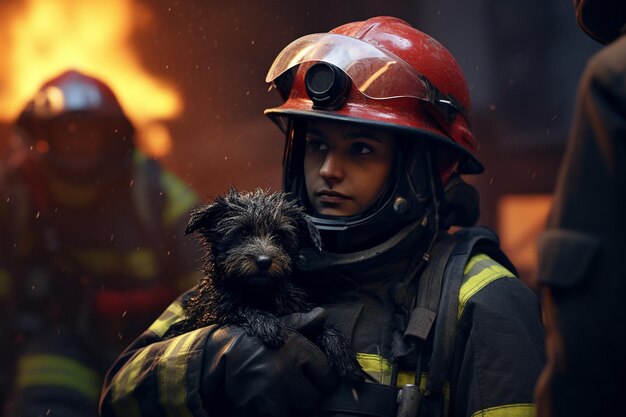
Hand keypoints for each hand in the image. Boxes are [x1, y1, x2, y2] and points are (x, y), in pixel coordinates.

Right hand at [201, 308, 338, 416]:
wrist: (217, 354)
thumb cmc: (253, 339)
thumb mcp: (277, 327)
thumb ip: (302, 323)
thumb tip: (322, 314)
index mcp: (295, 349)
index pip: (327, 374)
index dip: (323, 377)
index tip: (315, 377)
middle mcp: (283, 371)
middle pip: (313, 398)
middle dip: (307, 394)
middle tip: (295, 387)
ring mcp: (269, 393)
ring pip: (297, 411)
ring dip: (292, 405)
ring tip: (281, 393)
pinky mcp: (255, 409)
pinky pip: (279, 416)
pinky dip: (277, 411)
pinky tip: (270, 401)